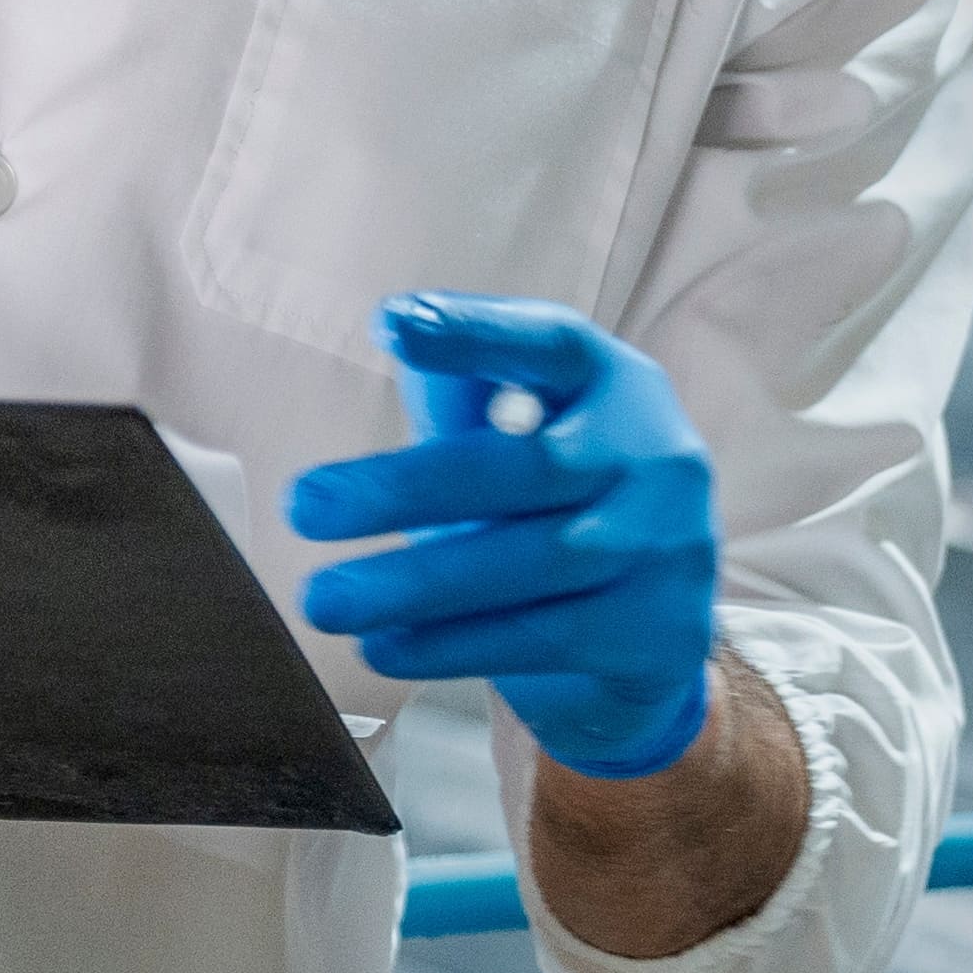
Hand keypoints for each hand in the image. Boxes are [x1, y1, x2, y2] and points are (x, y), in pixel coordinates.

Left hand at [289, 298, 718, 781]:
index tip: (395, 326)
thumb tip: (397, 326)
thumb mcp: (522, 438)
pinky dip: (453, 645)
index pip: (549, 344)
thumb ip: (467, 395)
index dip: (476, 334)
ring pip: (534, 562)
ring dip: (416, 583)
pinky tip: (385, 646)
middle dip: (408, 487)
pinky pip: (545, 638)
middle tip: (303, 505)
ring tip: (324, 599)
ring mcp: (669, 545)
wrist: (647, 630)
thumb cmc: (555, 507)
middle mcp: (657, 454)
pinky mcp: (659, 631)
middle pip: (530, 467)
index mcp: (615, 384)